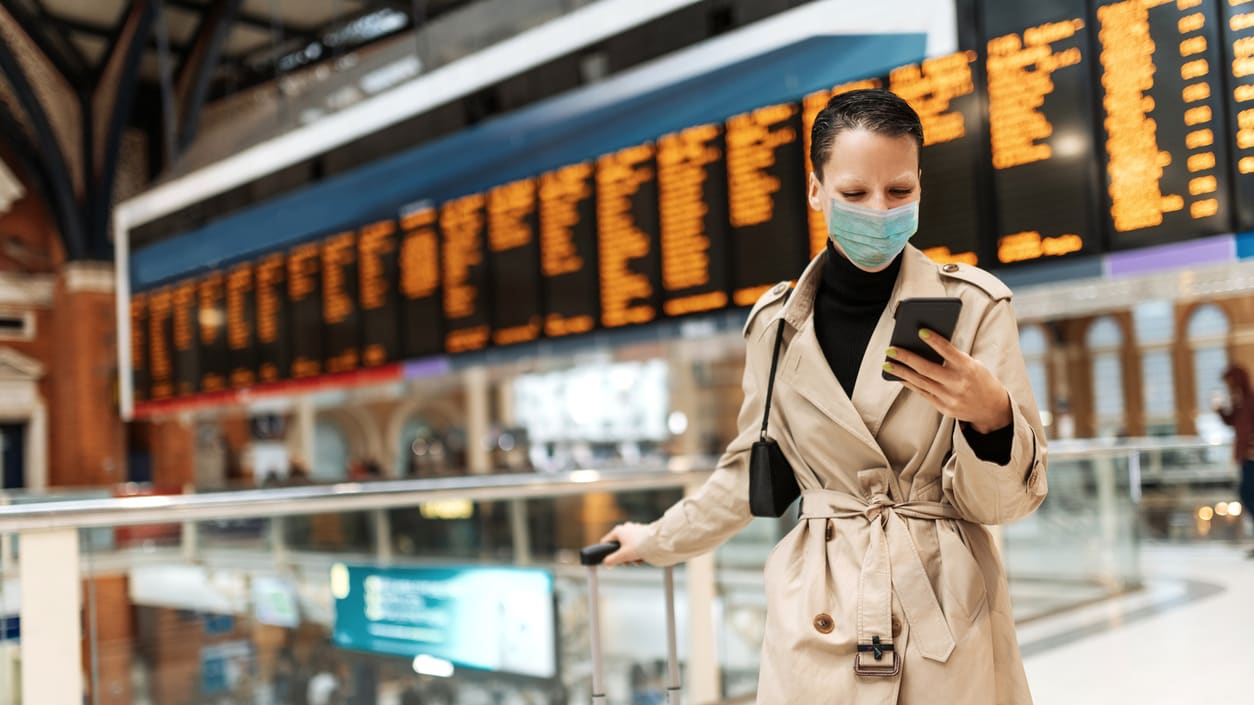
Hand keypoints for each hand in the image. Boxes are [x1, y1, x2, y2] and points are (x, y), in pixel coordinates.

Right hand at [599, 522, 651, 566]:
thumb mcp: (623, 556)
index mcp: (618, 531)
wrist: (659, 542)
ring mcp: (636, 529)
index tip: (611, 561)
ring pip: (629, 546)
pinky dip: (640, 551)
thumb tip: (606, 563)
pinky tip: (644, 556)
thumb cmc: (640, 546)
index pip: (606, 542)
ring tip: (638, 560)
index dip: (607, 553)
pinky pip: (638, 545)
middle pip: (619, 546)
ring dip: (632, 556)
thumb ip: (611, 560)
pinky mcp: (644, 533)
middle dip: (623, 557)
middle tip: (627, 562)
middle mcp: (626, 528)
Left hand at [883, 329, 1012, 433]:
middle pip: (927, 369)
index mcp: (968, 368)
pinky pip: (922, 393)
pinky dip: (909, 383)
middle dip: (906, 358)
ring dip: (901, 372)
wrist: (992, 408)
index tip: (920, 331)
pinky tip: (899, 376)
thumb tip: (925, 346)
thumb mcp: (974, 364)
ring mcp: (950, 398)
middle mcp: (958, 383)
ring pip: (920, 382)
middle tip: (890, 349)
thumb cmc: (980, 379)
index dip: (934, 341)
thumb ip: (953, 357)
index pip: (949, 351)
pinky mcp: (944, 408)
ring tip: (887, 363)